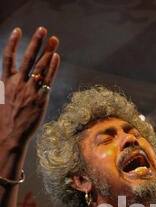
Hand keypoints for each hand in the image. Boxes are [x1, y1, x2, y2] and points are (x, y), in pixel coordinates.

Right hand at [0, 27, 59, 146]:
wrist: (11, 135)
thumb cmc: (5, 119)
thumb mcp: (0, 98)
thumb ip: (3, 85)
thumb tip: (4, 77)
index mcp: (6, 82)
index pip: (8, 57)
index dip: (13, 43)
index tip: (18, 30)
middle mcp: (18, 83)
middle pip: (27, 58)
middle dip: (35, 42)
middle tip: (42, 29)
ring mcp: (29, 91)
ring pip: (39, 67)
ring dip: (47, 51)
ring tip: (54, 39)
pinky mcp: (40, 99)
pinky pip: (48, 80)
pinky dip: (52, 68)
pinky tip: (57, 57)